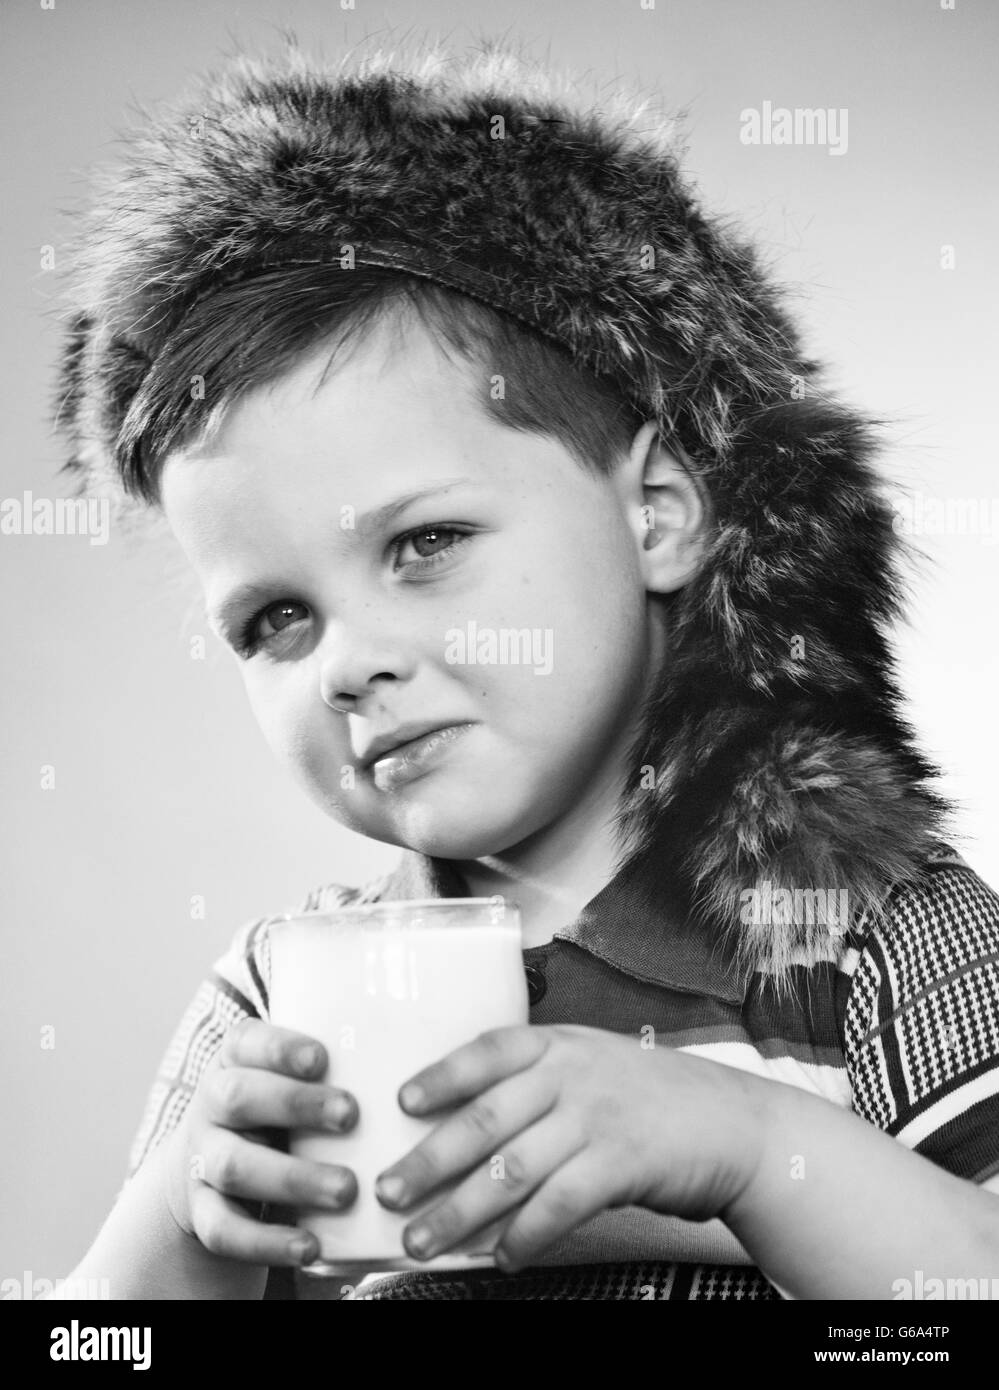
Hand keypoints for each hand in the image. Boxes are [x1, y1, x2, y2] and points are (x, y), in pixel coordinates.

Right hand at [161, 1018, 359, 1267]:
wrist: (212, 1171)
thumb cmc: (277, 1112)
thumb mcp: (289, 1081)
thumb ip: (332, 1069)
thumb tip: (408, 1052)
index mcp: (234, 1061)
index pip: (246, 1042)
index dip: (280, 1048)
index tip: (322, 1058)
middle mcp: (210, 1105)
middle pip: (238, 1098)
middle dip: (295, 1104)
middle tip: (350, 1115)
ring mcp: (200, 1160)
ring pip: (234, 1166)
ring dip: (293, 1178)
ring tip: (347, 1189)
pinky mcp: (202, 1213)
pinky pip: (224, 1230)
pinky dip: (267, 1241)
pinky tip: (310, 1246)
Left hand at [373, 1024, 766, 1270]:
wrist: (735, 1123)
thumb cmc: (652, 1098)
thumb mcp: (593, 1064)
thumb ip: (539, 1082)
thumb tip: (464, 1126)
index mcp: (559, 1044)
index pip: (488, 1050)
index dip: (441, 1074)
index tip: (400, 1103)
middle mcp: (572, 1075)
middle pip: (485, 1118)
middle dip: (429, 1160)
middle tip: (388, 1192)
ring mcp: (597, 1118)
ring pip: (512, 1168)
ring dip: (460, 1211)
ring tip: (422, 1241)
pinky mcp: (623, 1163)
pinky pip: (560, 1204)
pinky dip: (525, 1235)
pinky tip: (502, 1258)